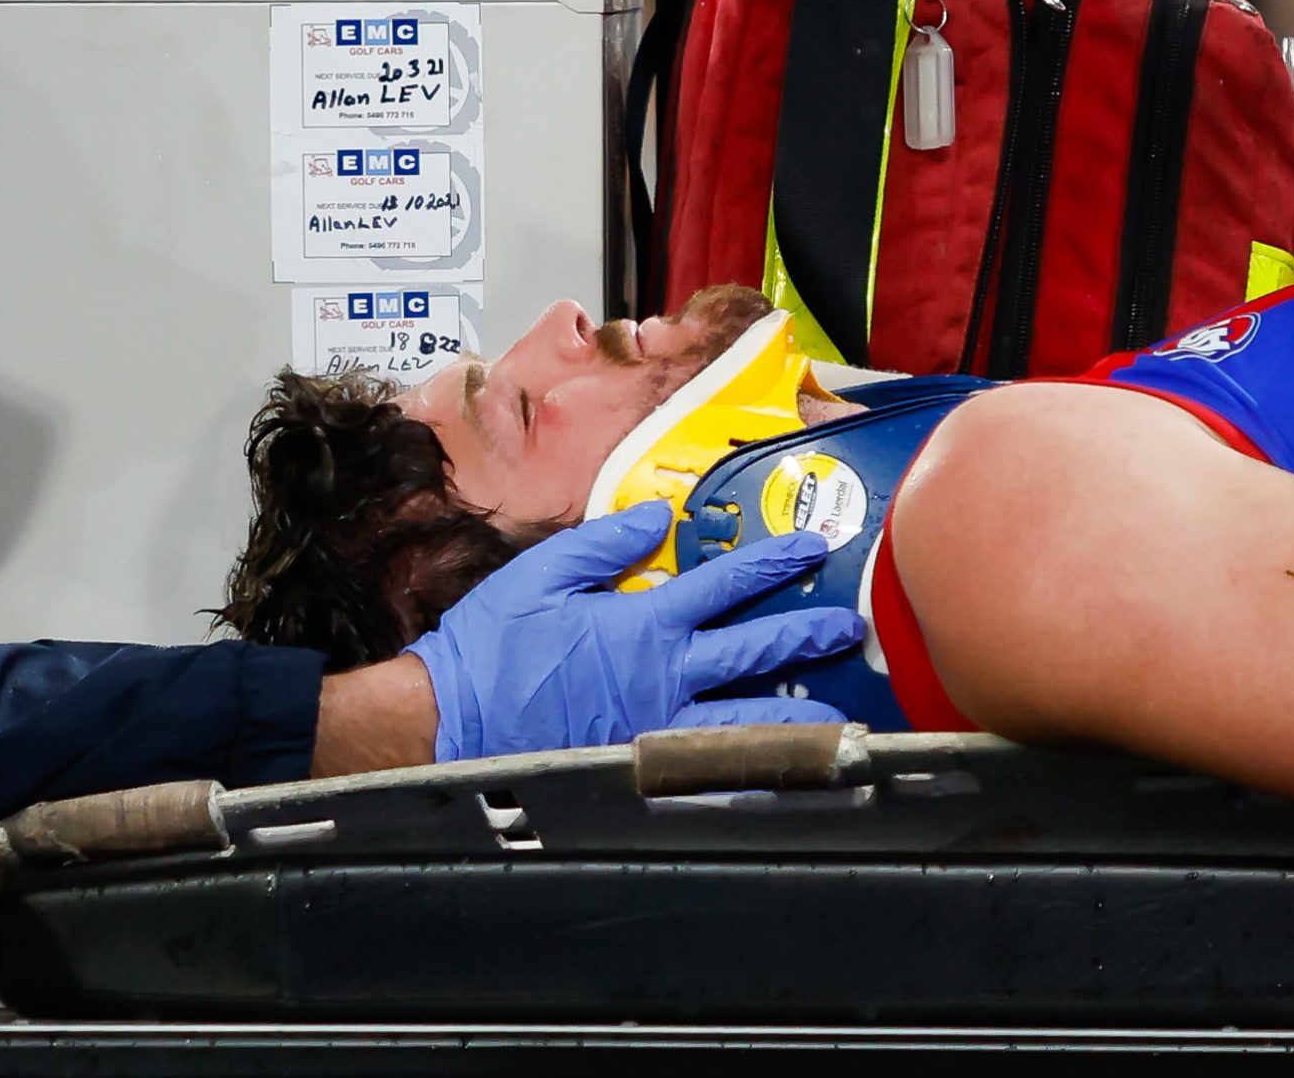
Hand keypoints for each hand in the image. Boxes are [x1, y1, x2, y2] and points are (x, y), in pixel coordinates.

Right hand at [406, 503, 864, 760]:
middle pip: (754, 652)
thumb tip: (657, 518)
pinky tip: (780, 775)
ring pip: (748, 720)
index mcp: (642, 622)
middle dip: (805, 633)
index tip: (810, 550)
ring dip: (797, 711)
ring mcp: (659, 730)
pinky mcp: (643, 771)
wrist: (449, 723)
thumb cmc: (490, 649)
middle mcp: (663, 677)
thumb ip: (604, 544)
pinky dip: (753, 775)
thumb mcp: (541, 575)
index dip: (773, 562)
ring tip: (837, 709)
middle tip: (844, 625)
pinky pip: (714, 775)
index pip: (725, 584)